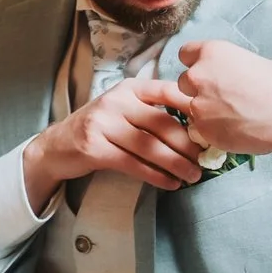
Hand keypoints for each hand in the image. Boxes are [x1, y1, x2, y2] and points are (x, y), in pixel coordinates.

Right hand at [21, 76, 203, 203]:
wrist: (57, 146)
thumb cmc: (100, 129)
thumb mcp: (124, 110)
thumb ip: (152, 113)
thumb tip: (197, 130)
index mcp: (129, 89)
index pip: (168, 92)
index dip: (194, 108)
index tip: (214, 126)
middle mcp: (116, 101)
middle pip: (162, 123)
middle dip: (187, 145)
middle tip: (205, 161)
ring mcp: (102, 123)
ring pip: (149, 146)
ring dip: (175, 164)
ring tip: (192, 176)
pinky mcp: (94, 148)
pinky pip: (132, 164)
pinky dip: (155, 176)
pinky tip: (170, 183)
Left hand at [175, 39, 271, 160]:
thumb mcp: (260, 63)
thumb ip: (236, 66)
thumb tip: (236, 72)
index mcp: (212, 53)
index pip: (186, 53)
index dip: (197, 62)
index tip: (206, 70)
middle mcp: (198, 77)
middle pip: (184, 81)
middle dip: (199, 87)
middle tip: (221, 95)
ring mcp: (197, 105)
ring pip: (191, 106)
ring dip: (205, 109)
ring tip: (231, 114)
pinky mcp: (202, 129)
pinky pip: (199, 127)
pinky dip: (212, 128)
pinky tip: (233, 128)